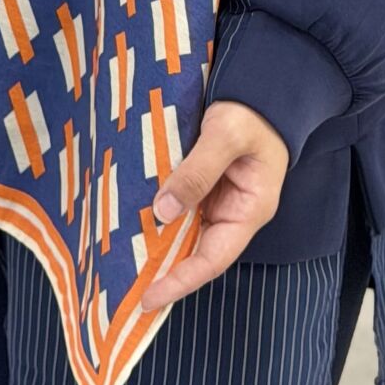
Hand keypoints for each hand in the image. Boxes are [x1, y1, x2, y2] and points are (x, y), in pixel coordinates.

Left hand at [140, 99, 288, 311]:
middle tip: (125, 290)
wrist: (261, 86)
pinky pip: (181, 209)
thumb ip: (197, 172)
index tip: (147, 298)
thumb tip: (162, 212)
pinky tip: (134, 221)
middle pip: (197, 252)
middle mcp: (234, 213)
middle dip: (164, 272)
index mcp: (250, 210)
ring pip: (186, 232)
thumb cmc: (251, 110)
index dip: (180, 282)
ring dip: (158, 244)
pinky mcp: (206, 186)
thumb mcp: (225, 135)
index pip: (212, 260)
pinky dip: (159, 217)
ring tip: (123, 263)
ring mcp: (220, 200)